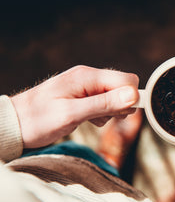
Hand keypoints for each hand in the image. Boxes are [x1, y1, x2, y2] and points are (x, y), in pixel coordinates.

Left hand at [11, 65, 138, 148]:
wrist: (14, 124)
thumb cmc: (38, 120)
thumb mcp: (72, 114)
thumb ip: (104, 104)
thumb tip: (133, 95)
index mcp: (87, 77)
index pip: (126, 80)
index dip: (130, 98)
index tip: (121, 115)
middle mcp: (89, 77)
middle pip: (123, 87)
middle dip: (120, 105)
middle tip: (101, 118)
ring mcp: (86, 86)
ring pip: (115, 96)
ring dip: (110, 111)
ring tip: (91, 120)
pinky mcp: (83, 95)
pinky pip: (104, 102)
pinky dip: (102, 113)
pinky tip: (88, 119)